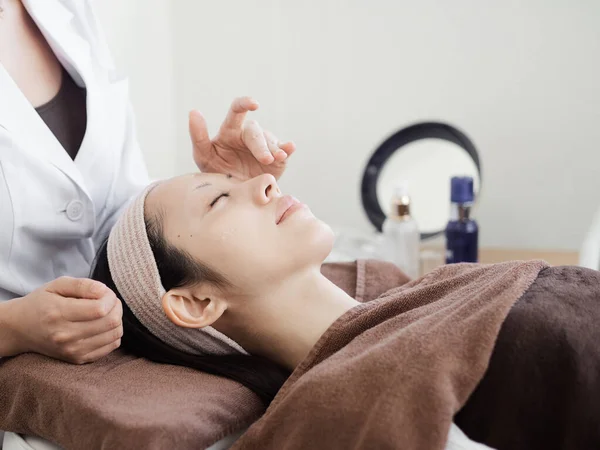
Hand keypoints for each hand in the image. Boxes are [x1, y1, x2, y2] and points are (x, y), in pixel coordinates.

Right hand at [4, 277, 122, 363]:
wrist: (21, 329)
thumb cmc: (42, 303)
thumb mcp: (57, 285)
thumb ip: (83, 284)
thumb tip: (104, 292)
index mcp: (59, 314)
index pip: (100, 309)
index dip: (110, 297)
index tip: (104, 292)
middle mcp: (65, 336)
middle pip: (111, 322)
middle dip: (116, 307)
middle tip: (108, 301)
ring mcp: (72, 351)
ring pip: (114, 335)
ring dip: (117, 320)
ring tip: (106, 312)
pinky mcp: (78, 359)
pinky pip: (111, 347)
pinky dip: (113, 334)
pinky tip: (102, 326)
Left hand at [190, 96, 295, 179]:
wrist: (234, 196)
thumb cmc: (216, 172)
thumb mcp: (203, 156)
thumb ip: (198, 136)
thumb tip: (194, 112)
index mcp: (231, 131)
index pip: (237, 110)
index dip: (245, 103)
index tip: (254, 104)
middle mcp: (249, 136)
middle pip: (256, 132)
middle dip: (261, 146)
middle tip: (265, 160)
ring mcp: (265, 146)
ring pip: (271, 141)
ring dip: (273, 150)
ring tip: (274, 160)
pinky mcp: (277, 159)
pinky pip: (284, 150)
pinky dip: (287, 148)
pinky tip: (289, 148)